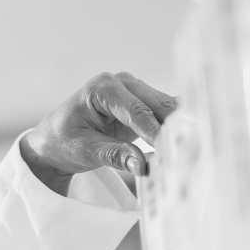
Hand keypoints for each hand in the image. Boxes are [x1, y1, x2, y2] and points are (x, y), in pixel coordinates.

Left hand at [20, 71, 177, 195]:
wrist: (55, 141)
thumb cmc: (63, 142)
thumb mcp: (84, 150)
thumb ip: (114, 155)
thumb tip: (142, 165)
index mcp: (103, 87)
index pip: (137, 111)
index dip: (156, 132)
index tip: (172, 151)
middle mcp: (123, 83)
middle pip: (159, 106)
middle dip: (175, 130)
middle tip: (192, 154)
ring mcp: (136, 92)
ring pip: (168, 110)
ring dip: (181, 131)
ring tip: (195, 153)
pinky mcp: (144, 105)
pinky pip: (166, 116)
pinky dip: (177, 130)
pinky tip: (191, 145)